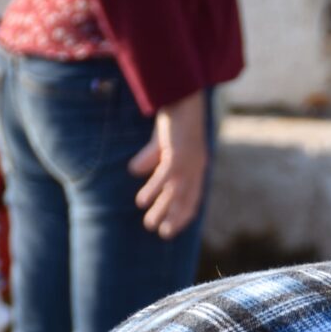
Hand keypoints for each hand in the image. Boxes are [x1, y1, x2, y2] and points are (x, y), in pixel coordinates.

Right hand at [127, 92, 208, 241]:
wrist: (182, 97)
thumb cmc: (173, 119)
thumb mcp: (160, 143)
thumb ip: (150, 158)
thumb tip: (133, 172)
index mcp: (197, 166)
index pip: (194, 197)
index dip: (184, 214)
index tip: (174, 227)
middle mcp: (196, 167)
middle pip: (185, 199)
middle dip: (174, 218)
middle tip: (163, 234)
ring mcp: (189, 162)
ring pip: (175, 193)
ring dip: (162, 210)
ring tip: (149, 225)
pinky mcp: (178, 154)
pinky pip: (164, 177)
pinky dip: (152, 190)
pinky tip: (141, 202)